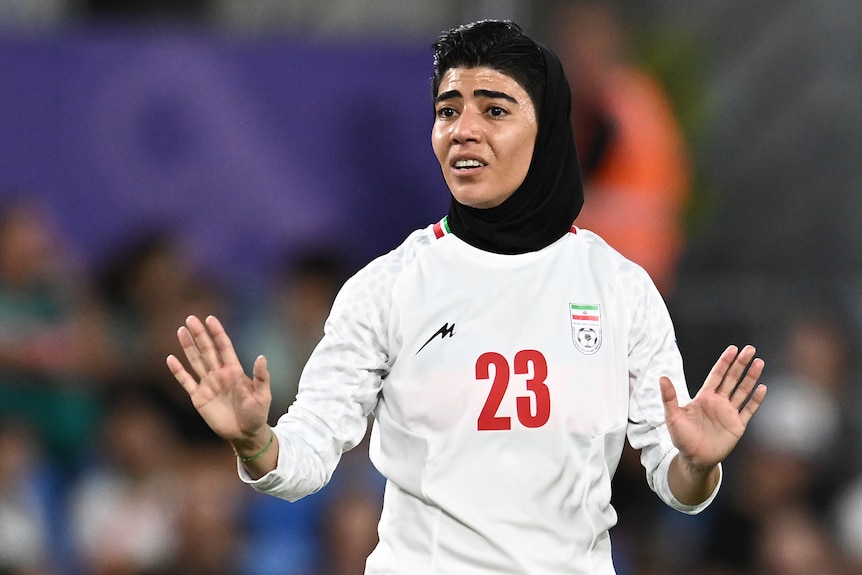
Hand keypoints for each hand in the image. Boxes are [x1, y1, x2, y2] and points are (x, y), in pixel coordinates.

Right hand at [166, 315, 271, 444]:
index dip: (217, 333)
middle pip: (207, 350)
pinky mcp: (199, 397)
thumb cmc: (257, 413)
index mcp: (234, 370)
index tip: (210, 319)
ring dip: (188, 347)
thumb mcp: (263, 395)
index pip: (224, 347)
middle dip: (199, 334)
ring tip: (181, 331)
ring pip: (195, 361)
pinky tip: (171, 358)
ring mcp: (208, 384)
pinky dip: (178, 371)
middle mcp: (219, 374)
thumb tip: (262, 357)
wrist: (245, 433)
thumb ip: (261, 376)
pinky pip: (186, 381)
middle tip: (190, 318)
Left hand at [661, 344, 766, 469]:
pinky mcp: (737, 425)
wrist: (694, 458)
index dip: (724, 362)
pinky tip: (762, 388)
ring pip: (742, 391)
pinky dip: (756, 400)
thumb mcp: (672, 416)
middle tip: (750, 349)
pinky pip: (748, 410)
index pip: (716, 375)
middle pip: (732, 378)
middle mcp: (719, 401)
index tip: (733, 349)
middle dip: (740, 364)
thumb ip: (669, 397)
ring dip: (750, 377)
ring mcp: (729, 412)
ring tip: (759, 363)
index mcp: (704, 396)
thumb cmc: (681, 437)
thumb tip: (662, 378)